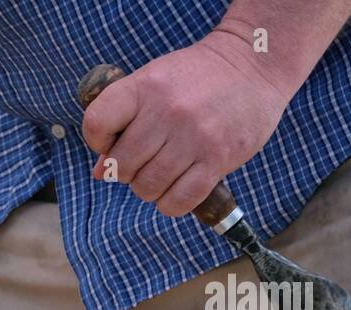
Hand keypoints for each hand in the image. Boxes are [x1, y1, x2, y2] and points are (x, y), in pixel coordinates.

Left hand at [81, 31, 292, 216]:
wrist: (254, 64)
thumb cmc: (195, 78)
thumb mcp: (154, 80)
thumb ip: (122, 118)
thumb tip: (100, 172)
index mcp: (145, 86)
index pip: (96, 124)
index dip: (97, 142)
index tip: (112, 143)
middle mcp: (168, 111)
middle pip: (122, 165)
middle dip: (125, 172)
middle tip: (141, 163)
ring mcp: (194, 136)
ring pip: (148, 187)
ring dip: (148, 189)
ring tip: (161, 174)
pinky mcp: (219, 158)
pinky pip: (179, 201)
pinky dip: (171, 203)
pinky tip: (176, 189)